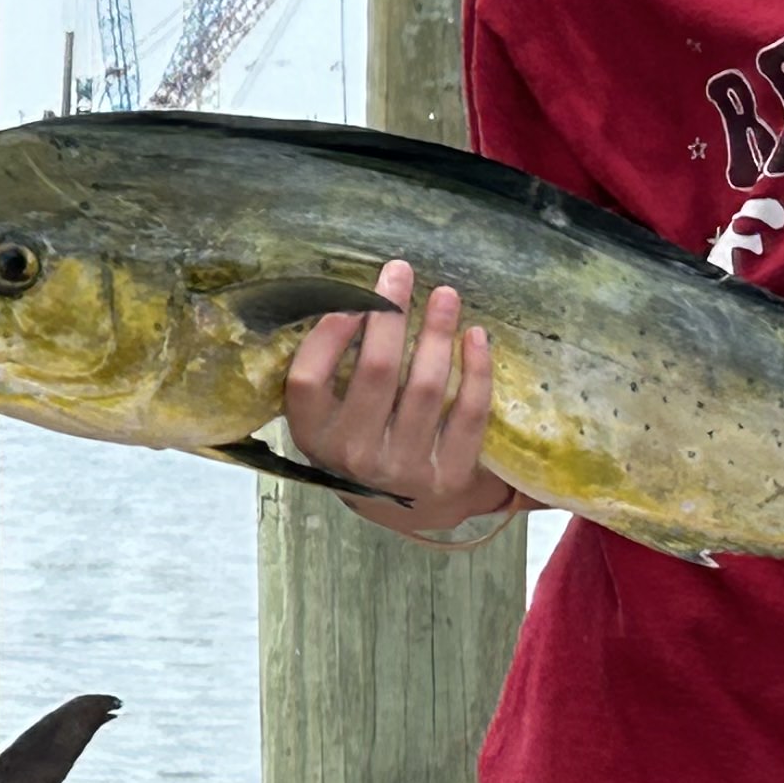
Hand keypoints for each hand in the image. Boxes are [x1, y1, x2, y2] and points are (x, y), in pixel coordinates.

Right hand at [281, 258, 510, 526]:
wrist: (408, 510)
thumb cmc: (364, 443)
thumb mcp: (330, 420)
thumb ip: (331, 375)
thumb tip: (345, 298)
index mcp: (314, 437)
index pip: (308, 381)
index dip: (328, 335)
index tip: (351, 295)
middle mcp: (354, 456)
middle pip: (375, 372)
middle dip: (389, 313)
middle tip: (400, 272)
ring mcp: (404, 468)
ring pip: (425, 386)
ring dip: (437, 332)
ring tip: (445, 295)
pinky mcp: (449, 474)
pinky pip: (468, 412)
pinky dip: (475, 369)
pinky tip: (475, 337)